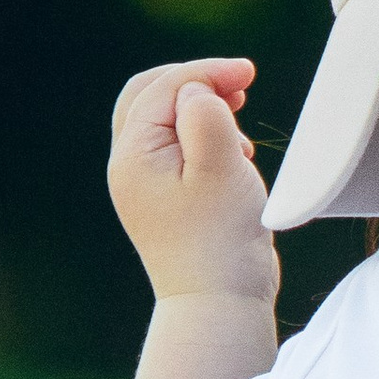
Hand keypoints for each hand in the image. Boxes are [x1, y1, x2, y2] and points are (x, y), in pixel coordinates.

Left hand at [107, 56, 278, 307]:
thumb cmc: (222, 239)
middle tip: (240, 85)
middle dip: (196, 82)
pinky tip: (237, 156)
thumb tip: (196, 91)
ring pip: (163, 123)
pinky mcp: (166, 201)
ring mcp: (144, 186)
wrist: (218, 305)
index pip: (164, 88)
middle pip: (150, 97)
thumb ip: (206, 116)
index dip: (206, 72)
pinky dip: (204, 139)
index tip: (249, 74)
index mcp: (133, 156)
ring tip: (240, 122)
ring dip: (202, 110)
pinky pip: (176, 151)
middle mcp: (129, 167)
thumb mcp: (221, 167)